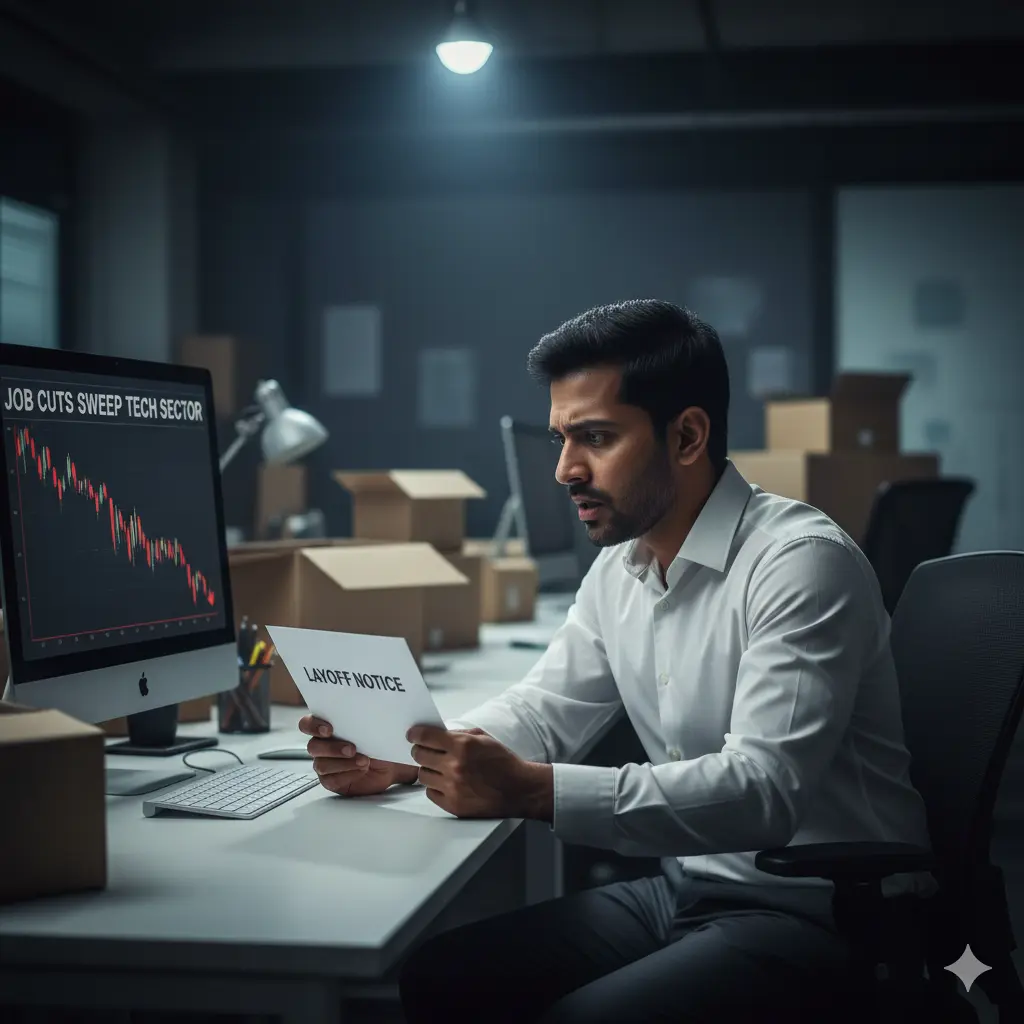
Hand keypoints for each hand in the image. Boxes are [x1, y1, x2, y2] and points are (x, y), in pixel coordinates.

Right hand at [298, 714, 417, 796]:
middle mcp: (322, 745)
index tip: (329, 729)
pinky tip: (361, 770)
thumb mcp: (373, 728)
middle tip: (352, 748)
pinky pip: (331, 780)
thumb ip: (363, 721)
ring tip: (364, 761)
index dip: (313, 726)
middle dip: (332, 748)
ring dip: (344, 763)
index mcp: (326, 727)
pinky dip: (348, 774)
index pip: (307, 724)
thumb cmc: (378, 742)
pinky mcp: (331, 780)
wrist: (389, 765)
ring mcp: (325, 763)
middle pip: (313, 746)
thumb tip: (367, 717)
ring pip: (322, 765)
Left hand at [406, 725, 552, 820]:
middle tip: (426, 751)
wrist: (519, 789)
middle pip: (419, 756)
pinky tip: (447, 783)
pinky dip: (435, 787)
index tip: (412, 735)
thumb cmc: (502, 761)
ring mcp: (453, 788)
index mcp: (463, 746)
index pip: (425, 737)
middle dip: (421, 751)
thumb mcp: (483, 738)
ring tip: (441, 769)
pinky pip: (430, 793)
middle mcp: (455, 766)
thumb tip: (435, 734)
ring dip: (429, 770)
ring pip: (423, 775)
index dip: (415, 734)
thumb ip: (457, 734)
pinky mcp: (453, 805)